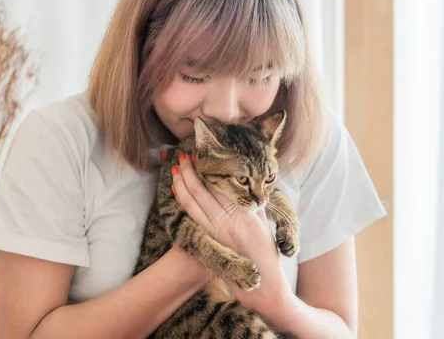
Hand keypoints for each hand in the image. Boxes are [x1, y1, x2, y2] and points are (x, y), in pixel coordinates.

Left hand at [171, 152, 294, 315]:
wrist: (264, 288)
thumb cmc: (267, 257)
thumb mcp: (265, 227)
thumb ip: (256, 206)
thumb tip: (253, 187)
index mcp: (246, 213)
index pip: (223, 184)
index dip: (211, 167)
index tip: (203, 154)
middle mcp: (230, 221)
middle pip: (204, 190)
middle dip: (191, 171)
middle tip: (184, 154)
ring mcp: (216, 232)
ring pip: (193, 203)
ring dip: (182, 184)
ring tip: (176, 168)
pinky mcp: (208, 243)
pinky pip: (192, 217)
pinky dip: (183, 202)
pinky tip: (176, 191)